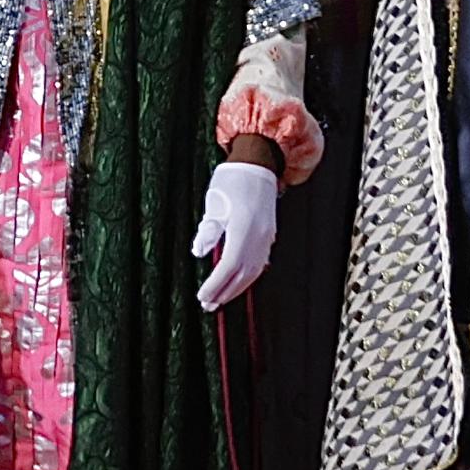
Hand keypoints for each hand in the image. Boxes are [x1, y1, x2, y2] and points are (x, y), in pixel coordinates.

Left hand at [191, 158, 280, 311]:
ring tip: (220, 299)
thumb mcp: (215, 202)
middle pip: (242, 274)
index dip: (215, 285)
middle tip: (208, 305)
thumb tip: (200, 252)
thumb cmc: (232, 180)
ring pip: (253, 272)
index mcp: (243, 228)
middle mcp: (259, 236)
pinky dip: (247, 277)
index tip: (202, 296)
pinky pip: (259, 263)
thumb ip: (208, 230)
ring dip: (236, 288)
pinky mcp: (269, 235)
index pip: (228, 266)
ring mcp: (267, 237)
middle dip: (225, 293)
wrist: (258, 164)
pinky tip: (237, 283)